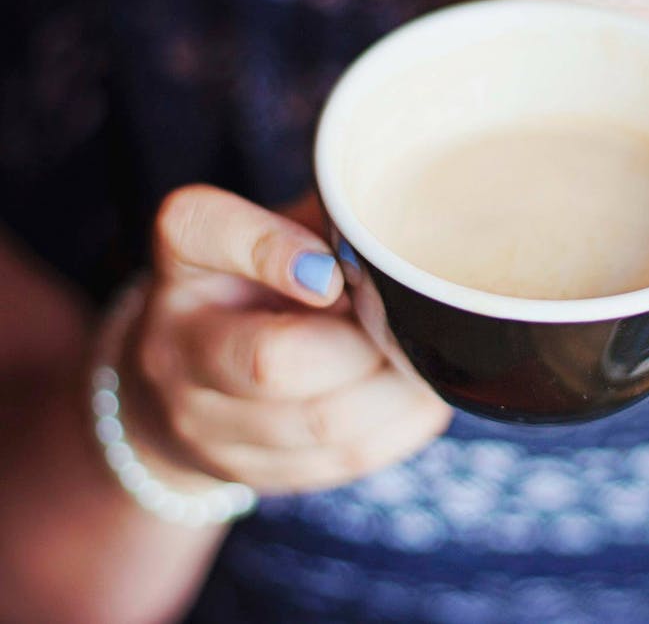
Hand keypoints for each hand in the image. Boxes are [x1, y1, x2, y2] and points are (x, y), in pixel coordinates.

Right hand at [119, 185, 451, 492]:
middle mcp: (175, 342)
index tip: (333, 271)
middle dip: (364, 344)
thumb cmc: (264, 286)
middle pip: (273, 360)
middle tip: (406, 325)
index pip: (202, 231)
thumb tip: (417, 242)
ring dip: (396, 389)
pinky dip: (402, 424)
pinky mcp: (246, 472)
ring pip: (324, 421)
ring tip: (422, 361)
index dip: (274, 249)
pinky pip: (346, 457)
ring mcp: (201, 420)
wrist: (185, 386)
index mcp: (185, 254)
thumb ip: (334, 226)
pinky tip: (417, 398)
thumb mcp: (283, 233)